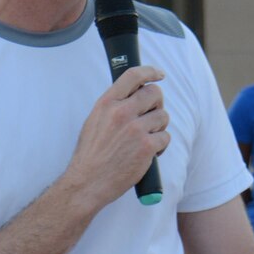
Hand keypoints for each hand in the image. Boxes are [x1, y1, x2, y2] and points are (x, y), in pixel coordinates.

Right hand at [68, 66, 167, 203]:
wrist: (88, 181)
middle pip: (154, 93)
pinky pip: (165, 137)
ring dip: (159, 127)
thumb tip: (134, 95)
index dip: (150, 72)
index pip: (133, 76)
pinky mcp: (147, 147)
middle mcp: (121, 113)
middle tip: (151, 115)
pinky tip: (148, 153)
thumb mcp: (94, 121)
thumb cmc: (90, 154)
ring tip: (145, 139)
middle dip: (157, 103)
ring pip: (163, 116)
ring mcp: (136, 129)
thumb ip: (113, 106)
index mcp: (107, 103)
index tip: (159, 74)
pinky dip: (160, 146)